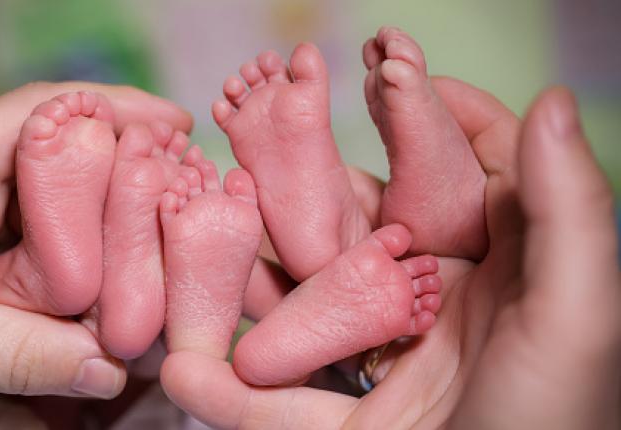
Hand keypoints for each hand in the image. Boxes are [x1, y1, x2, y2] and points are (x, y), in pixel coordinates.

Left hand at [0, 82, 191, 409]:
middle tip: (186, 174)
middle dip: (124, 159)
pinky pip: (45, 238)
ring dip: (109, 209)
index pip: (36, 111)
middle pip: (57, 150)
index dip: (111, 108)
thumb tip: (111, 370)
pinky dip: (85, 248)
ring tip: (165, 217)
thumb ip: (20, 355)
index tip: (172, 123)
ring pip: (57, 197)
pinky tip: (120, 264)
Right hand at [159, 81, 620, 428]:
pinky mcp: (342, 426)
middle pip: (366, 227)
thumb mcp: (577, 321)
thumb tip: (552, 99)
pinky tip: (185, 373)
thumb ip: (569, 213)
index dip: (429, 117)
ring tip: (200, 231)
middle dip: (316, 178)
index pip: (462, 173)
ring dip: (248, 278)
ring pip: (305, 303)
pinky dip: (229, 394)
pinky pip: (276, 404)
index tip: (384, 73)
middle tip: (268, 130)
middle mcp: (439, 309)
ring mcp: (382, 364)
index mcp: (502, 275)